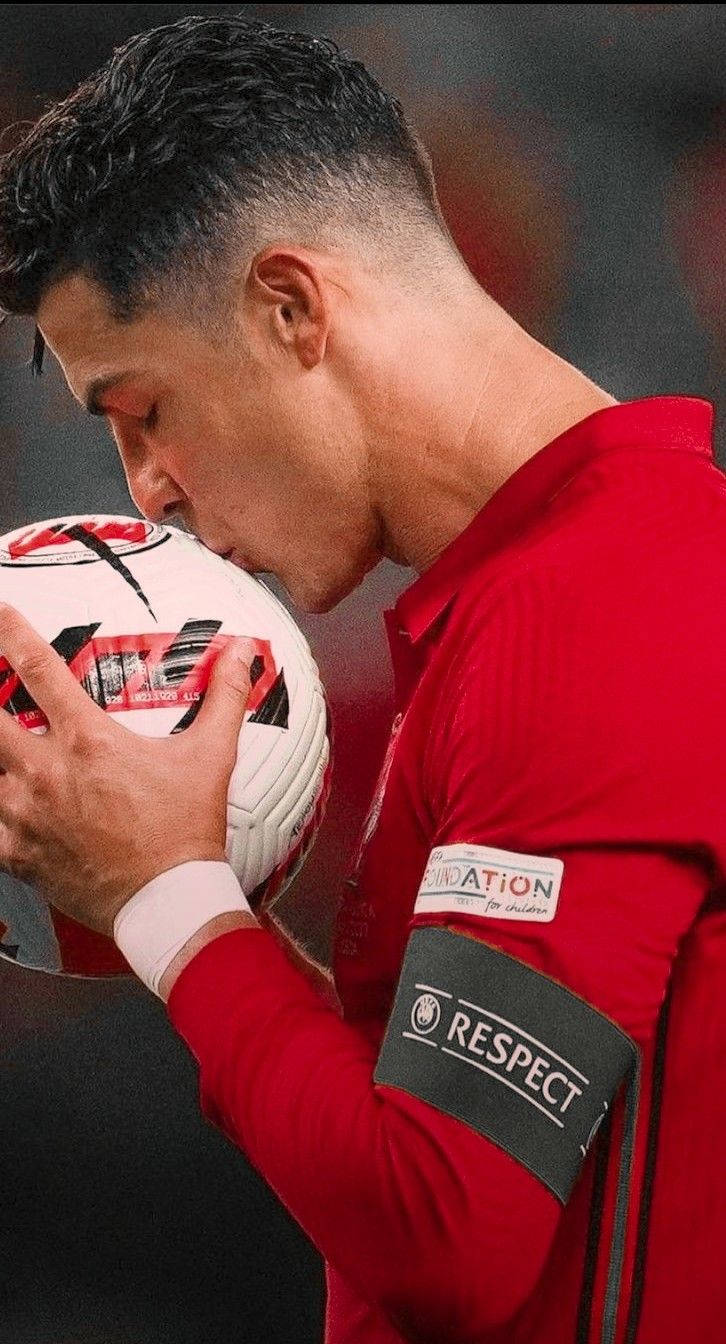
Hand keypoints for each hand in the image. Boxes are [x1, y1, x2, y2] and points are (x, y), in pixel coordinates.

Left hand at [0, 604, 251, 937]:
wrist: (169, 902)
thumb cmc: (186, 831)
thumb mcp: (212, 757)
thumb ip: (224, 697)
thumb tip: (241, 652)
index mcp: (87, 740)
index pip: (37, 668)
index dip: (10, 633)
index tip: (0, 612)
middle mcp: (45, 773)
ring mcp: (26, 816)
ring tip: (6, 754)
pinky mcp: (18, 854)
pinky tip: (4, 808)